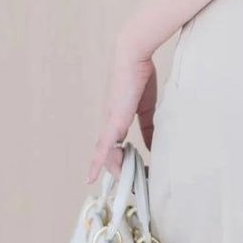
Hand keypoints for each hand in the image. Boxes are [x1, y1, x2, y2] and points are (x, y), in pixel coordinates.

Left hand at [84, 43, 158, 184]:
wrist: (133, 57)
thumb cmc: (140, 75)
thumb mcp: (148, 107)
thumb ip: (149, 126)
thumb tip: (152, 144)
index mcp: (118, 119)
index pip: (116, 147)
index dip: (120, 161)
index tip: (130, 174)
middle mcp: (110, 124)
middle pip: (109, 156)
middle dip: (119, 172)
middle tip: (131, 185)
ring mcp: (109, 123)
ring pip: (106, 156)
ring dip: (116, 171)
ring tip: (126, 184)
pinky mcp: (113, 122)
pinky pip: (103, 148)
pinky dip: (97, 163)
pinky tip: (90, 178)